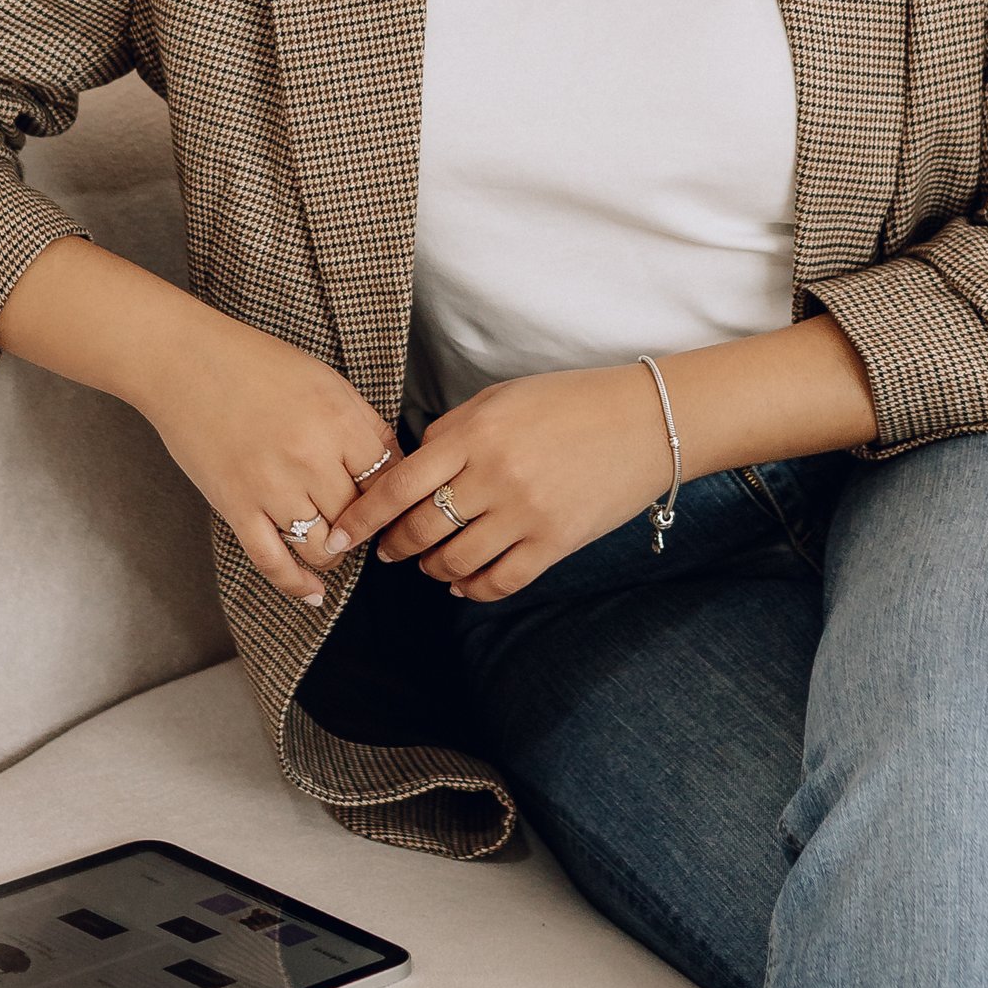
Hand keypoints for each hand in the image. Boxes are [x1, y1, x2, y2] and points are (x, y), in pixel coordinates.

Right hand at [136, 305, 403, 609]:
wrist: (182, 362)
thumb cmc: (255, 364)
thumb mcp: (325, 380)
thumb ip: (363, 423)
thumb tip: (395, 463)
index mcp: (339, 421)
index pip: (388, 480)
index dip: (392, 495)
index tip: (386, 500)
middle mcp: (311, 458)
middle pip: (358, 517)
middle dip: (362, 524)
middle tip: (356, 520)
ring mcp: (272, 487)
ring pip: (324, 547)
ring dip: (334, 552)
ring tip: (334, 543)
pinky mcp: (237, 507)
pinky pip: (274, 562)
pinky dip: (297, 585)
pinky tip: (315, 595)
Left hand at [318, 362, 676, 601]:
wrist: (646, 420)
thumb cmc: (571, 401)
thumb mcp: (502, 398)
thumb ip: (453, 430)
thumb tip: (411, 464)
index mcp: (474, 432)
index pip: (398, 483)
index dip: (362, 516)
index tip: (340, 534)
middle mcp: (494, 475)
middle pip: (421, 528)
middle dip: (394, 546)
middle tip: (386, 551)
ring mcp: (525, 512)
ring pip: (454, 561)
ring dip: (431, 568)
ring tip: (428, 564)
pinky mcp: (555, 542)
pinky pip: (499, 581)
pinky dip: (472, 589)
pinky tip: (462, 583)